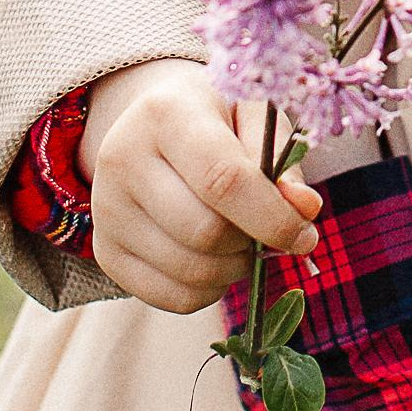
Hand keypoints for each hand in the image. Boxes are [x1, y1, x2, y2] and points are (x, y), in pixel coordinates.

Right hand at [80, 62, 321, 313]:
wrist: (153, 125)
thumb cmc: (217, 119)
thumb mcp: (256, 117)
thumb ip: (283, 162)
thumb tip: (305, 210)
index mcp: (167, 114)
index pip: (224, 180)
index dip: (273, 218)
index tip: (304, 235)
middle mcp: (124, 159)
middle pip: (206, 232)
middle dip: (251, 242)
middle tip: (265, 230)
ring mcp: (107, 209)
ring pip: (189, 270)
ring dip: (233, 269)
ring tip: (241, 241)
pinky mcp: (105, 251)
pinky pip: (170, 297)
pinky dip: (207, 291)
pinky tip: (215, 261)